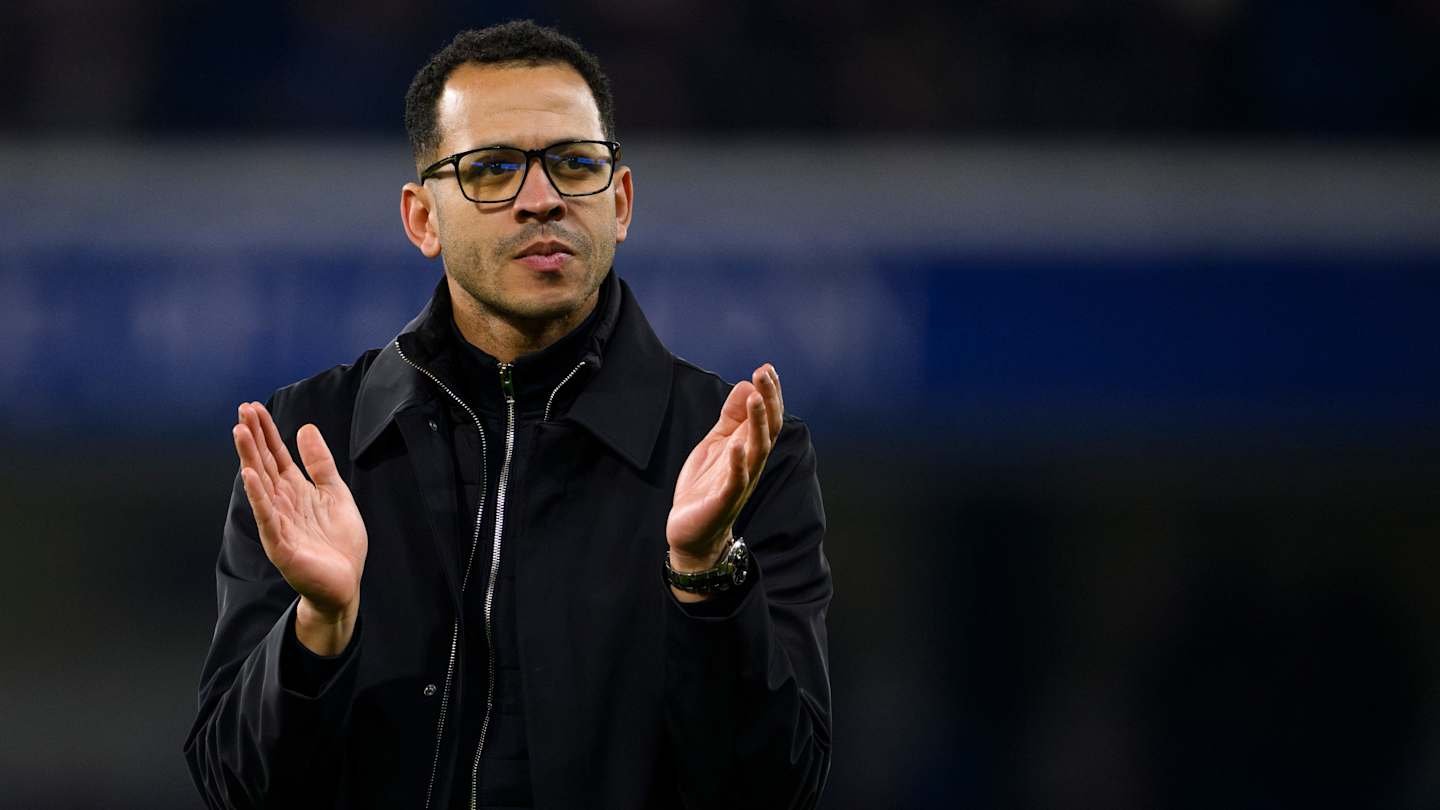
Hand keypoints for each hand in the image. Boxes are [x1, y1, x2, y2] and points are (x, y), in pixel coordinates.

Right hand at [233, 402, 366, 654]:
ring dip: (250, 459)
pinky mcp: (281, 545)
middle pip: (264, 464)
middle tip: (242, 410)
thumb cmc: (338, 542)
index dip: (266, 432)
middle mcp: (282, 504)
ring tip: (240, 432)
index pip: (276, 456)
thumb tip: (305, 428)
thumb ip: (320, 464)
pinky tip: (251, 476)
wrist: (344, 583)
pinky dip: (259, 497)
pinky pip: (268, 517)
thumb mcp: (335, 493)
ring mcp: (278, 523)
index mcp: (295, 491)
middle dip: (254, 438)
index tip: (254, 407)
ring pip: (261, 486)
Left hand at [666, 364, 783, 573]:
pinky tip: (737, 446)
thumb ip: (730, 418)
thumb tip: (744, 385)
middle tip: (764, 374)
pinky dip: (738, 464)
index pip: (767, 416)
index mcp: (749, 448)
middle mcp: (750, 463)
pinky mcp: (724, 500)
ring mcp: (740, 481)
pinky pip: (736, 481)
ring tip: (756, 398)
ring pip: (757, 450)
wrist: (692, 531)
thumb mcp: (717, 443)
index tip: (766, 368)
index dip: (769, 393)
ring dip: (758, 424)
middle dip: (768, 400)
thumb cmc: (706, 486)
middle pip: (768, 428)